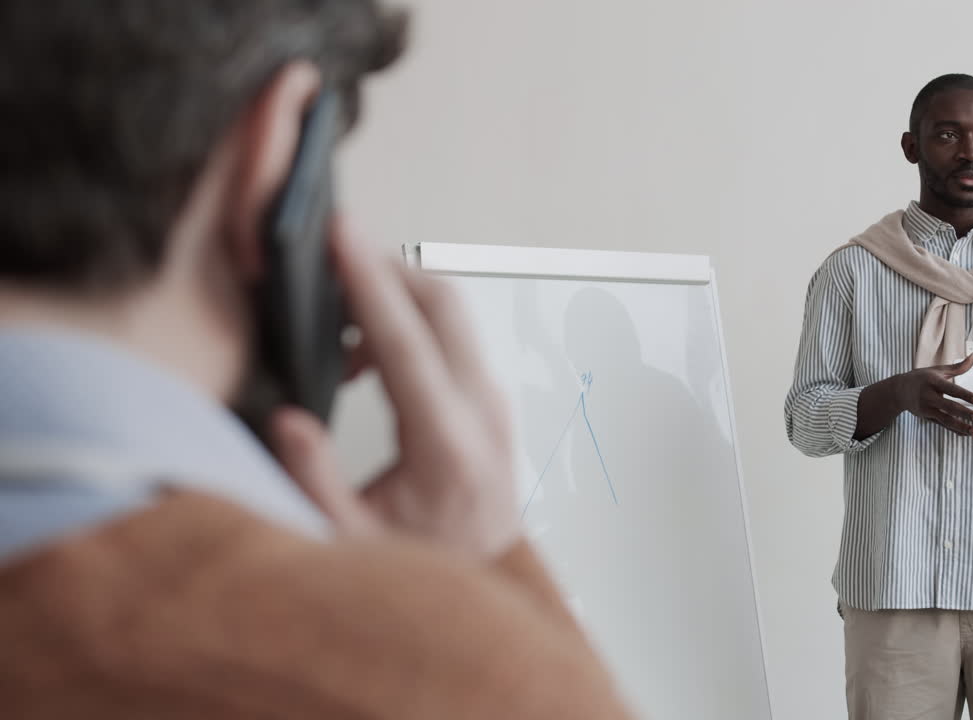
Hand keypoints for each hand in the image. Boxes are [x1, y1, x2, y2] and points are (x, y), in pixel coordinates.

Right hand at [270, 219, 519, 557]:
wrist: (483, 576)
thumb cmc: (420, 564)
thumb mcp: (349, 542)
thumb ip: (314, 481)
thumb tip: (287, 418)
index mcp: (447, 447)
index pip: (405, 342)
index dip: (368, 282)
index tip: (342, 234)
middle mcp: (481, 413)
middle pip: (441, 305)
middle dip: (384, 268)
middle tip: (330, 256)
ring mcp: (492, 401)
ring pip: (451, 314)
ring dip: (395, 296)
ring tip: (336, 329)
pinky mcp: (489, 398)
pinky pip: (453, 337)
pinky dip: (410, 323)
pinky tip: (365, 357)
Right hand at [893, 354, 972, 437]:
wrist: (899, 391)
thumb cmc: (921, 378)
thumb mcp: (938, 371)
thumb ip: (958, 367)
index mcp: (933, 382)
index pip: (951, 389)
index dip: (965, 395)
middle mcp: (928, 397)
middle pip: (950, 407)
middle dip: (965, 414)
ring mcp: (927, 409)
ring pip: (946, 420)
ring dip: (962, 426)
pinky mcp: (927, 418)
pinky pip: (943, 426)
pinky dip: (955, 430)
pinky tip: (967, 434)